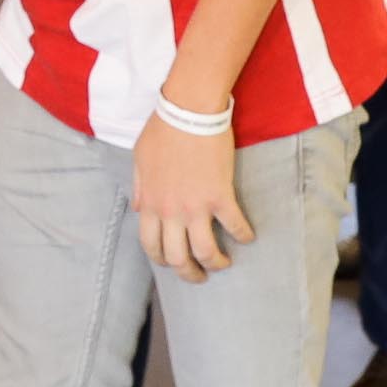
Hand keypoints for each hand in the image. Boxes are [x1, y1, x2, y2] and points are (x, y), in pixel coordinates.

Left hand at [132, 112, 253, 284]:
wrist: (188, 111)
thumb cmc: (162, 130)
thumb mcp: (139, 159)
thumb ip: (138, 188)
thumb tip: (138, 208)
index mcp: (149, 203)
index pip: (151, 246)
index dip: (162, 261)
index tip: (173, 263)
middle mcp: (170, 211)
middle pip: (178, 257)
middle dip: (190, 273)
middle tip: (200, 275)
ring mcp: (195, 206)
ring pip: (205, 251)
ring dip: (216, 263)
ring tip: (224, 263)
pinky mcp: (220, 196)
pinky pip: (234, 225)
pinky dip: (243, 235)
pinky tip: (248, 237)